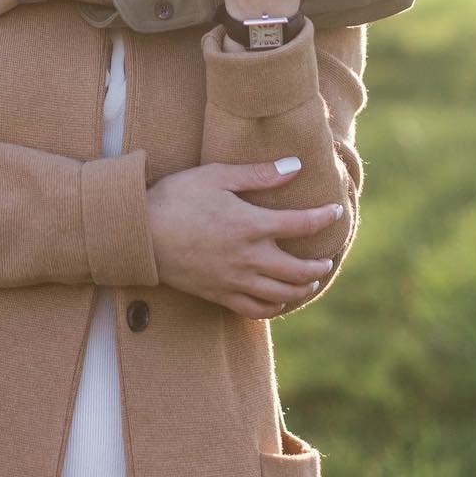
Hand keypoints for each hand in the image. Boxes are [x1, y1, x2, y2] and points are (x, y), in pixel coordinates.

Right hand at [144, 162, 340, 318]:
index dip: (322, 218)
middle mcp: (249, 257)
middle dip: (318, 265)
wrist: (141, 233)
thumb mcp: (216, 176)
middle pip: (298, 269)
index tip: (334, 212)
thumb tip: (295, 166)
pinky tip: (279, 302)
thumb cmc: (176, 198)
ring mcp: (234, 280)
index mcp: (251, 225)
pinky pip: (254, 310)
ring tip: (311, 281)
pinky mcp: (218, 294)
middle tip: (327, 259)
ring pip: (281, 293)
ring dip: (302, 288)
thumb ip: (258, 174)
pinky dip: (273, 308)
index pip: (301, 225)